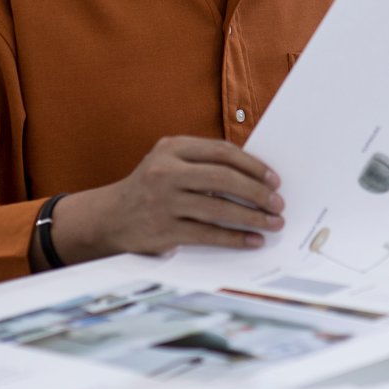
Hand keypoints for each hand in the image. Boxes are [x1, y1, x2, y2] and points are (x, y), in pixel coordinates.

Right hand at [49, 135, 284, 262]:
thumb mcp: (168, 162)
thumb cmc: (150, 188)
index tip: (274, 179)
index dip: (252, 165)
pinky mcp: (163, 229)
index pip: (221, 152)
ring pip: (218, 208)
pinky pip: (208, 233)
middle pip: (223, 178)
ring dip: (252, 217)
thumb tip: (256, 176)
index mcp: (172, 148)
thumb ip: (202, 163)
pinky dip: (234, 238)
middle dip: (257, 191)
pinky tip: (252, 240)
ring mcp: (163, 201)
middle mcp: (166, 171)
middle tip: (278, 203)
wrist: (110, 217)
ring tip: (273, 223)